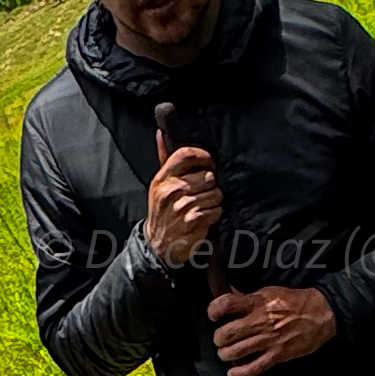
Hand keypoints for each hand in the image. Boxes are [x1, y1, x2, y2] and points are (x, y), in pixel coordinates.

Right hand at [145, 145, 223, 265]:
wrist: (158, 243)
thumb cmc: (163, 209)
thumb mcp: (160, 183)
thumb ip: (164, 158)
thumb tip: (161, 133)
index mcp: (163, 178)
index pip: (186, 154)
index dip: (203, 156)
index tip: (209, 163)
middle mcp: (171, 190)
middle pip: (208, 176)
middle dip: (211, 185)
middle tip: (203, 192)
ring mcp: (182, 206)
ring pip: (216, 194)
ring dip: (214, 201)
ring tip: (202, 206)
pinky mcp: (193, 221)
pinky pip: (216, 210)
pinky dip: (214, 214)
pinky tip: (204, 217)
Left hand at [207, 283, 339, 375]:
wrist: (320, 314)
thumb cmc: (294, 302)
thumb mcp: (269, 292)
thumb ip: (246, 296)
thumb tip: (227, 293)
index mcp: (258, 302)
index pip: (226, 304)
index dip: (214, 310)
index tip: (214, 315)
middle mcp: (261, 321)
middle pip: (227, 333)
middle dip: (219, 338)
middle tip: (221, 338)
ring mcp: (269, 339)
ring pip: (236, 352)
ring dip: (226, 354)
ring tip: (226, 353)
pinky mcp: (278, 354)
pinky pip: (254, 368)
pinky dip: (240, 373)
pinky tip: (232, 372)